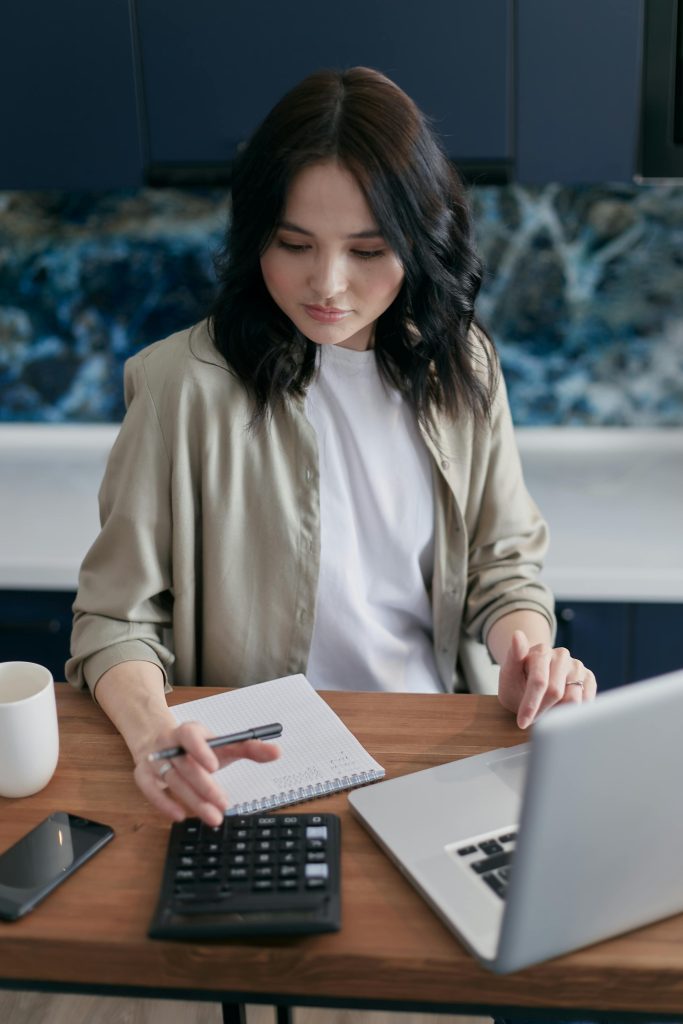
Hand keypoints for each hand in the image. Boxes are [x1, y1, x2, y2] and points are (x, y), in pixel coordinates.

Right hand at [133, 720, 280, 825]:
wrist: (160, 741)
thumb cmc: (198, 747)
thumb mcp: (222, 744)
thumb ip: (249, 748)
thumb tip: (277, 752)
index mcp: (188, 731)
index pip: (191, 735)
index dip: (201, 749)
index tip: (215, 767)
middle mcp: (169, 744)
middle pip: (185, 765)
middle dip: (205, 787)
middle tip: (224, 804)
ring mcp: (154, 759)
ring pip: (171, 780)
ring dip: (192, 800)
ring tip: (213, 817)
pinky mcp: (143, 774)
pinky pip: (150, 790)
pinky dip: (163, 803)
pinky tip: (180, 816)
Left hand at [498, 630, 596, 728]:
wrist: (532, 682)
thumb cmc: (518, 681)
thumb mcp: (508, 674)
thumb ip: (513, 657)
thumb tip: (517, 634)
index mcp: (541, 651)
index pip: (539, 681)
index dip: (531, 704)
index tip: (522, 723)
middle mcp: (562, 655)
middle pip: (556, 692)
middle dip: (542, 711)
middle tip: (532, 719)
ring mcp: (576, 666)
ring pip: (574, 699)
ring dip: (558, 713)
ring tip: (545, 710)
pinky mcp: (588, 678)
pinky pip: (587, 701)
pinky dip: (573, 711)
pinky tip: (560, 709)